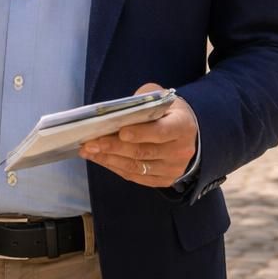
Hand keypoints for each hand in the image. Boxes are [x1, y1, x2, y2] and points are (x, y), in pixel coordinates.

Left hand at [79, 83, 198, 186]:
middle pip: (143, 151)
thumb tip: (117, 111)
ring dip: (109, 160)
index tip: (120, 132)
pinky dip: (116, 168)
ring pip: (136, 167)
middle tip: (90, 143)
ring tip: (88, 151)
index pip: (160, 131)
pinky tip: (100, 159)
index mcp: (183, 126)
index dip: (140, 133)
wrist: (189, 135)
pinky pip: (136, 177)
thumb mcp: (161, 98)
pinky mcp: (165, 180)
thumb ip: (143, 101)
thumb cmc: (168, 113)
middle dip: (113, 147)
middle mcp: (180, 150)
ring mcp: (173, 168)